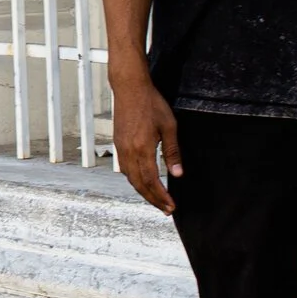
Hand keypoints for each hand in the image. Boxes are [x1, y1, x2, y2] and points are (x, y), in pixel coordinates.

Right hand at [110, 74, 180, 212]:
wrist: (129, 88)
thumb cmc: (151, 104)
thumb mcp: (169, 126)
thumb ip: (172, 152)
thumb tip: (178, 174)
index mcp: (142, 149)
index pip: (152, 181)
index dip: (161, 196)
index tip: (171, 206)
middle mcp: (129, 152)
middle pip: (139, 184)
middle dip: (153, 199)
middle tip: (166, 209)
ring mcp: (121, 149)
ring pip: (131, 178)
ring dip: (143, 191)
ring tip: (156, 199)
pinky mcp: (118, 144)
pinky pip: (125, 169)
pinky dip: (135, 180)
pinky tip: (143, 181)